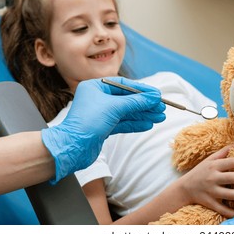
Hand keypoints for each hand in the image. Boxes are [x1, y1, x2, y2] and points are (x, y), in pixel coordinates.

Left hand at [42, 77, 165, 182]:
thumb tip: (153, 97)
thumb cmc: (87, 122)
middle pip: (127, 99)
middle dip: (145, 104)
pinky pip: (123, 123)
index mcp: (96, 87)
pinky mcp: (104, 128)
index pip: (124, 85)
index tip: (156, 94)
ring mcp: (101, 114)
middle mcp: (98, 99)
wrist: (72, 148)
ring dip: (144, 114)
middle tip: (161, 107)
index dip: (142, 90)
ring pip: (127, 112)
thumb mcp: (114, 108)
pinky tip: (148, 124)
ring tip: (159, 117)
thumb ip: (135, 102)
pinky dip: (136, 123)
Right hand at [178, 145, 233, 217]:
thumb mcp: (208, 160)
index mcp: (213, 166)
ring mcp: (211, 192)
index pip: (231, 162)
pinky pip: (223, 210)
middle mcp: (212, 179)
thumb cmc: (199, 172)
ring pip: (230, 195)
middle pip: (232, 178)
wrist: (184, 189)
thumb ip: (222, 152)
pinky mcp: (211, 203)